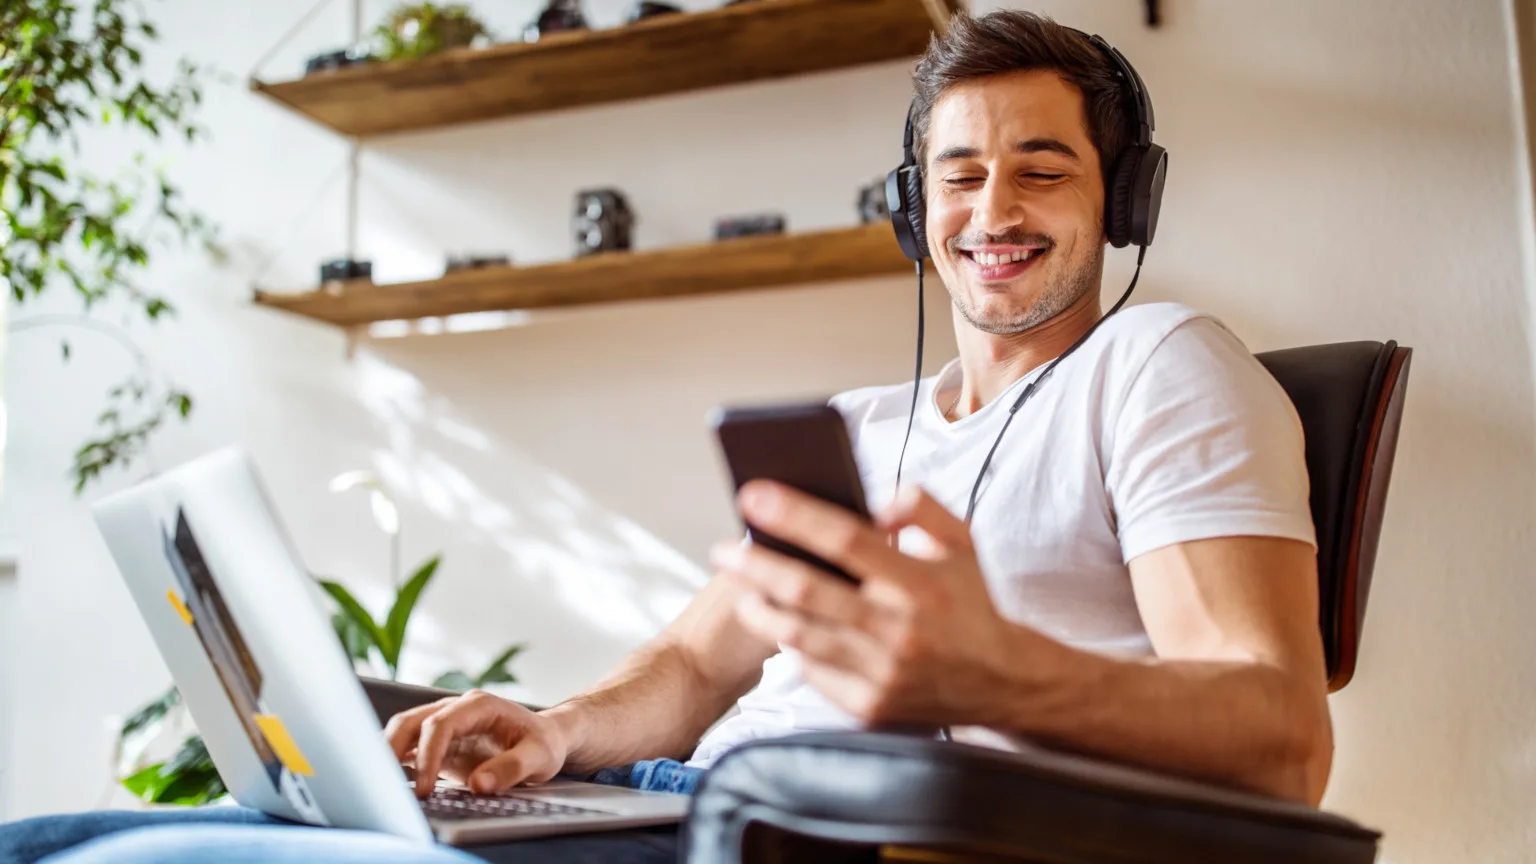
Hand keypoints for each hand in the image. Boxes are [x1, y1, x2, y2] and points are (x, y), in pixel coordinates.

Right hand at [384, 690, 569, 797]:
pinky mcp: (441, 744)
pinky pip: (410, 749)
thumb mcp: (539, 756)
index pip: (441, 724)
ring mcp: (446, 725)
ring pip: (404, 732)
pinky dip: (397, 762)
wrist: (546, 739)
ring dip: (388, 754)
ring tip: (380, 783)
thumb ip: (511, 769)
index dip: (428, 755)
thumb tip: (479, 785)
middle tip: (385, 783)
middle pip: (411, 722)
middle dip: (392, 749)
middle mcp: (457, 710)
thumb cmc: (544, 743)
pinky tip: (390, 781)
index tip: (425, 787)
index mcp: (479, 706)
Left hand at [713, 481, 1042, 727]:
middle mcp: (900, 629)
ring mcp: (883, 673)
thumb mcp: (962, 543)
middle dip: (755, 565)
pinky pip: (814, 671)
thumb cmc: (970, 604)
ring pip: (800, 635)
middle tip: (723, 549)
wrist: (1002, 682)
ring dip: (761, 608)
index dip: (795, 515)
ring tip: (742, 588)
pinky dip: (794, 646)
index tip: (753, 494)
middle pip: (808, 590)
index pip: (846, 539)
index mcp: (921, 582)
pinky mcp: (871, 706)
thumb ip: (923, 508)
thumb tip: (876, 501)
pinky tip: (782, 626)